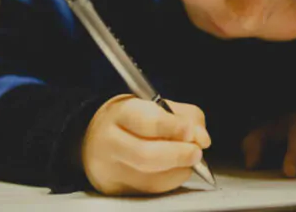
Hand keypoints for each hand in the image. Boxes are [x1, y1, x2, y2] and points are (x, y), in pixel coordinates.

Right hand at [82, 94, 210, 194]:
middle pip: (146, 155)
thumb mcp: (155, 105)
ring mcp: (110, 170)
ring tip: (187, 158)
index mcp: (120, 113)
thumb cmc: (130, 120)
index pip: (147, 122)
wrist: (94, 138)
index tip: (192, 131)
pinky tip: (174, 169)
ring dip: (179, 169)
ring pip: (152, 178)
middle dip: (179, 154)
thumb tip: (202, 138)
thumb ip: (184, 116)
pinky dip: (171, 180)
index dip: (174, 128)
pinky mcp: (116, 190)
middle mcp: (110, 142)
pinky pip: (152, 190)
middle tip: (197, 152)